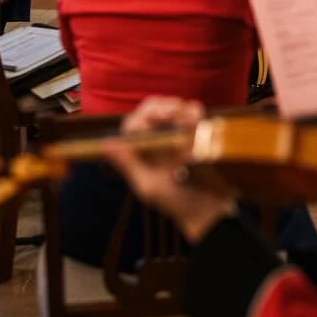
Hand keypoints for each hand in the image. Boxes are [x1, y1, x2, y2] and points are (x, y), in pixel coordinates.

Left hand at [102, 97, 236, 241]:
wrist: (209, 210)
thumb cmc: (176, 203)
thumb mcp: (149, 187)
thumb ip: (128, 164)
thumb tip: (107, 143)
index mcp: (140, 151)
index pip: (135, 123)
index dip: (145, 115)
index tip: (161, 115)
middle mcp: (156, 140)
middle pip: (154, 108)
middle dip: (166, 106)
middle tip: (178, 112)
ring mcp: (176, 135)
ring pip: (175, 107)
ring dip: (182, 108)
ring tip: (192, 118)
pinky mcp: (196, 133)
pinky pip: (194, 114)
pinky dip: (195, 112)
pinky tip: (199, 120)